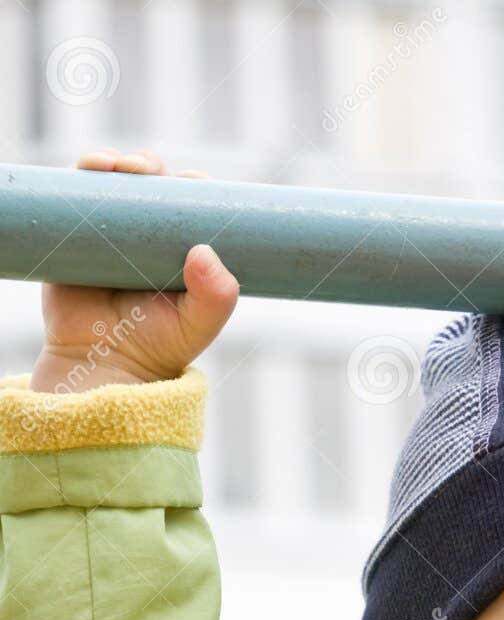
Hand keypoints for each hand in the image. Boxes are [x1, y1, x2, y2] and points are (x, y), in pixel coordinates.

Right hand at [30, 147, 238, 391]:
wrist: (103, 364)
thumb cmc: (157, 347)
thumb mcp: (198, 326)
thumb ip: (216, 297)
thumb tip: (202, 252)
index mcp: (181, 247)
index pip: (190, 203)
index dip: (192, 185)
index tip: (192, 182)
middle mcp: (147, 234)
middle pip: (151, 183)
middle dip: (151, 166)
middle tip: (149, 172)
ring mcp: (111, 229)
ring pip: (116, 180)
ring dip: (120, 161)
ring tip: (121, 167)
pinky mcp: (77, 231)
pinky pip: (79, 191)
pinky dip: (85, 170)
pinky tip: (93, 166)